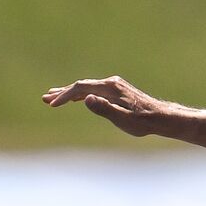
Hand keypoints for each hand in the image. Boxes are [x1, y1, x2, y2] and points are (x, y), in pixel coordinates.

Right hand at [42, 76, 174, 137]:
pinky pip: (95, 90)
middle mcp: (111, 83)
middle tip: (45, 98)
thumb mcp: (122, 119)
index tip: (51, 104)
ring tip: (54, 97)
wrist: (161, 117)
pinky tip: (77, 99)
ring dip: (71, 93)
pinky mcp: (117, 91)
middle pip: (81, 85)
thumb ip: (104, 109)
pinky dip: (83, 94)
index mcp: (110, 88)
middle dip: (63, 92)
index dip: (64, 96)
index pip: (81, 88)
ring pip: (87, 87)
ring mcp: (114, 86)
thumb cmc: (143, 121)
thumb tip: (86, 99)